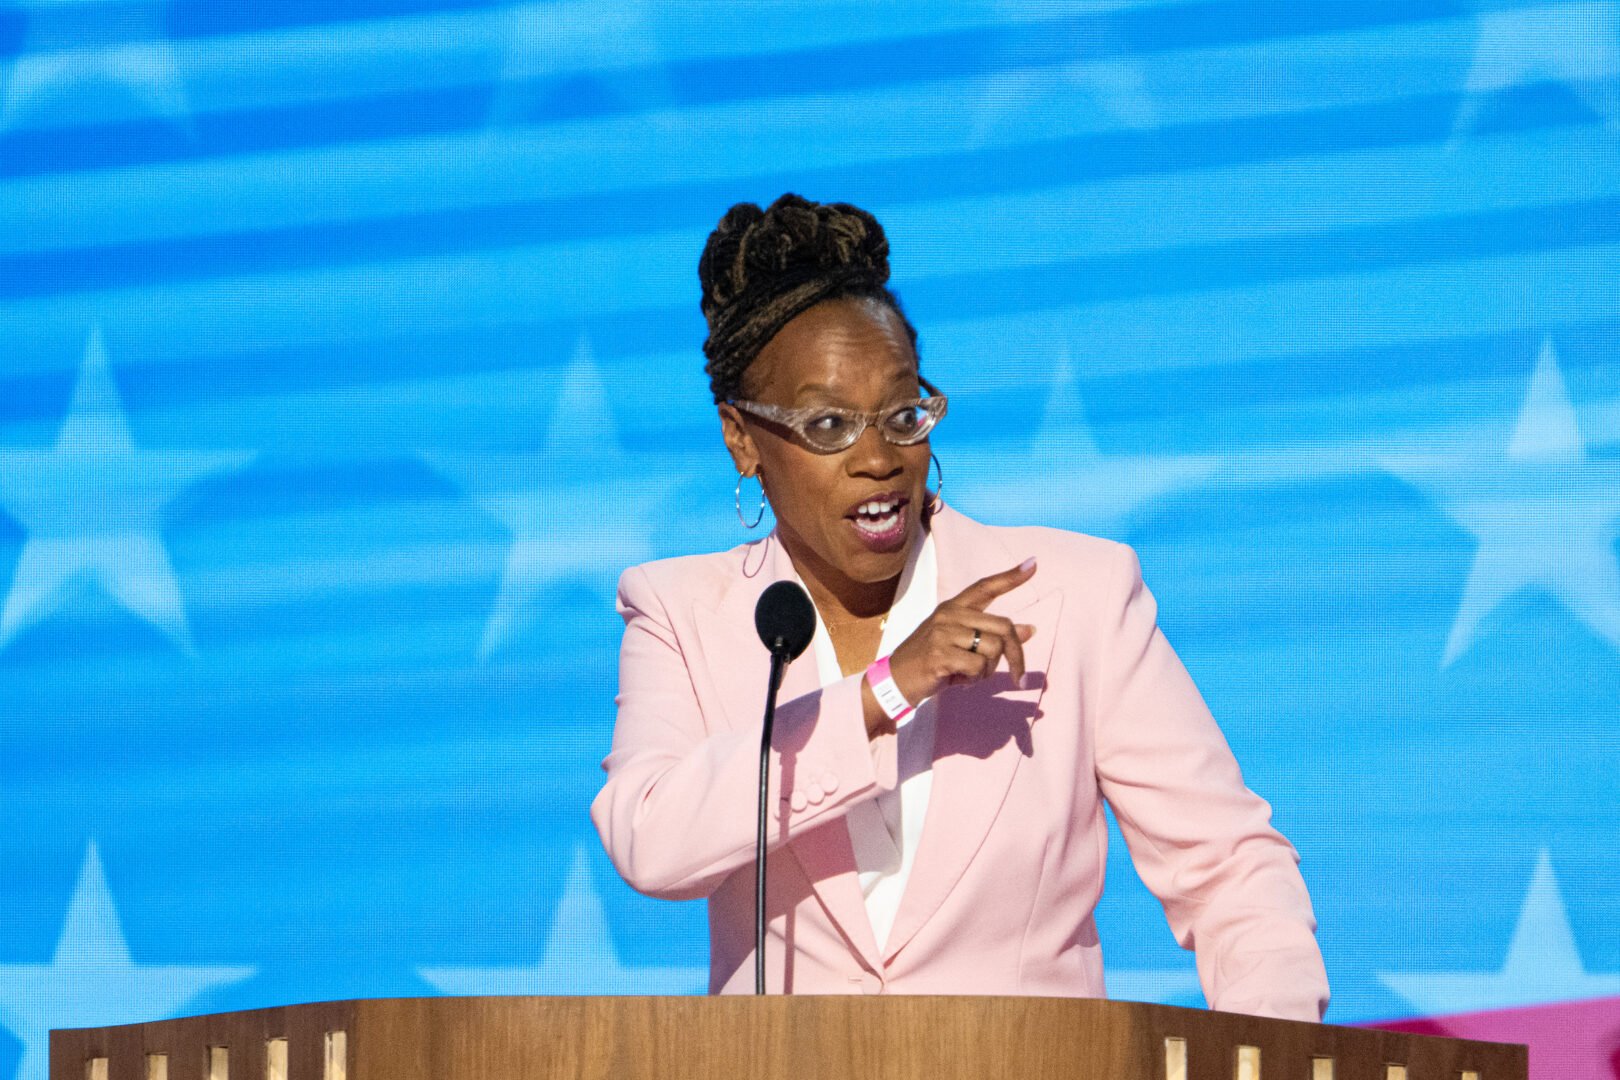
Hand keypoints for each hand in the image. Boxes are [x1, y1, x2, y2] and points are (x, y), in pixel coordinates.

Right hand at [887, 557, 1037, 705]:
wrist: (896, 679)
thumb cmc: (933, 661)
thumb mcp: (962, 644)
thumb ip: (992, 635)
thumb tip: (1031, 629)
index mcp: (953, 607)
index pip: (985, 587)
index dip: (1010, 577)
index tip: (1033, 564)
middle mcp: (949, 614)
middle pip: (1003, 627)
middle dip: (1016, 656)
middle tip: (1017, 677)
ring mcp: (943, 633)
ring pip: (993, 649)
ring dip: (988, 671)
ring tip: (970, 676)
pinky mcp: (940, 654)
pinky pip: (977, 667)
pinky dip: (975, 680)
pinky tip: (960, 681)